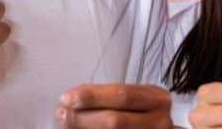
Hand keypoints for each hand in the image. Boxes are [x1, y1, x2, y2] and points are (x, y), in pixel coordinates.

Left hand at [56, 84, 171, 127]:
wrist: (156, 127)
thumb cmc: (141, 114)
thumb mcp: (135, 100)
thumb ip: (109, 97)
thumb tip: (72, 98)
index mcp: (157, 99)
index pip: (122, 95)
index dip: (93, 96)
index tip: (68, 97)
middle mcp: (160, 121)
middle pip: (117, 120)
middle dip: (84, 117)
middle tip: (62, 113)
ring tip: (65, 124)